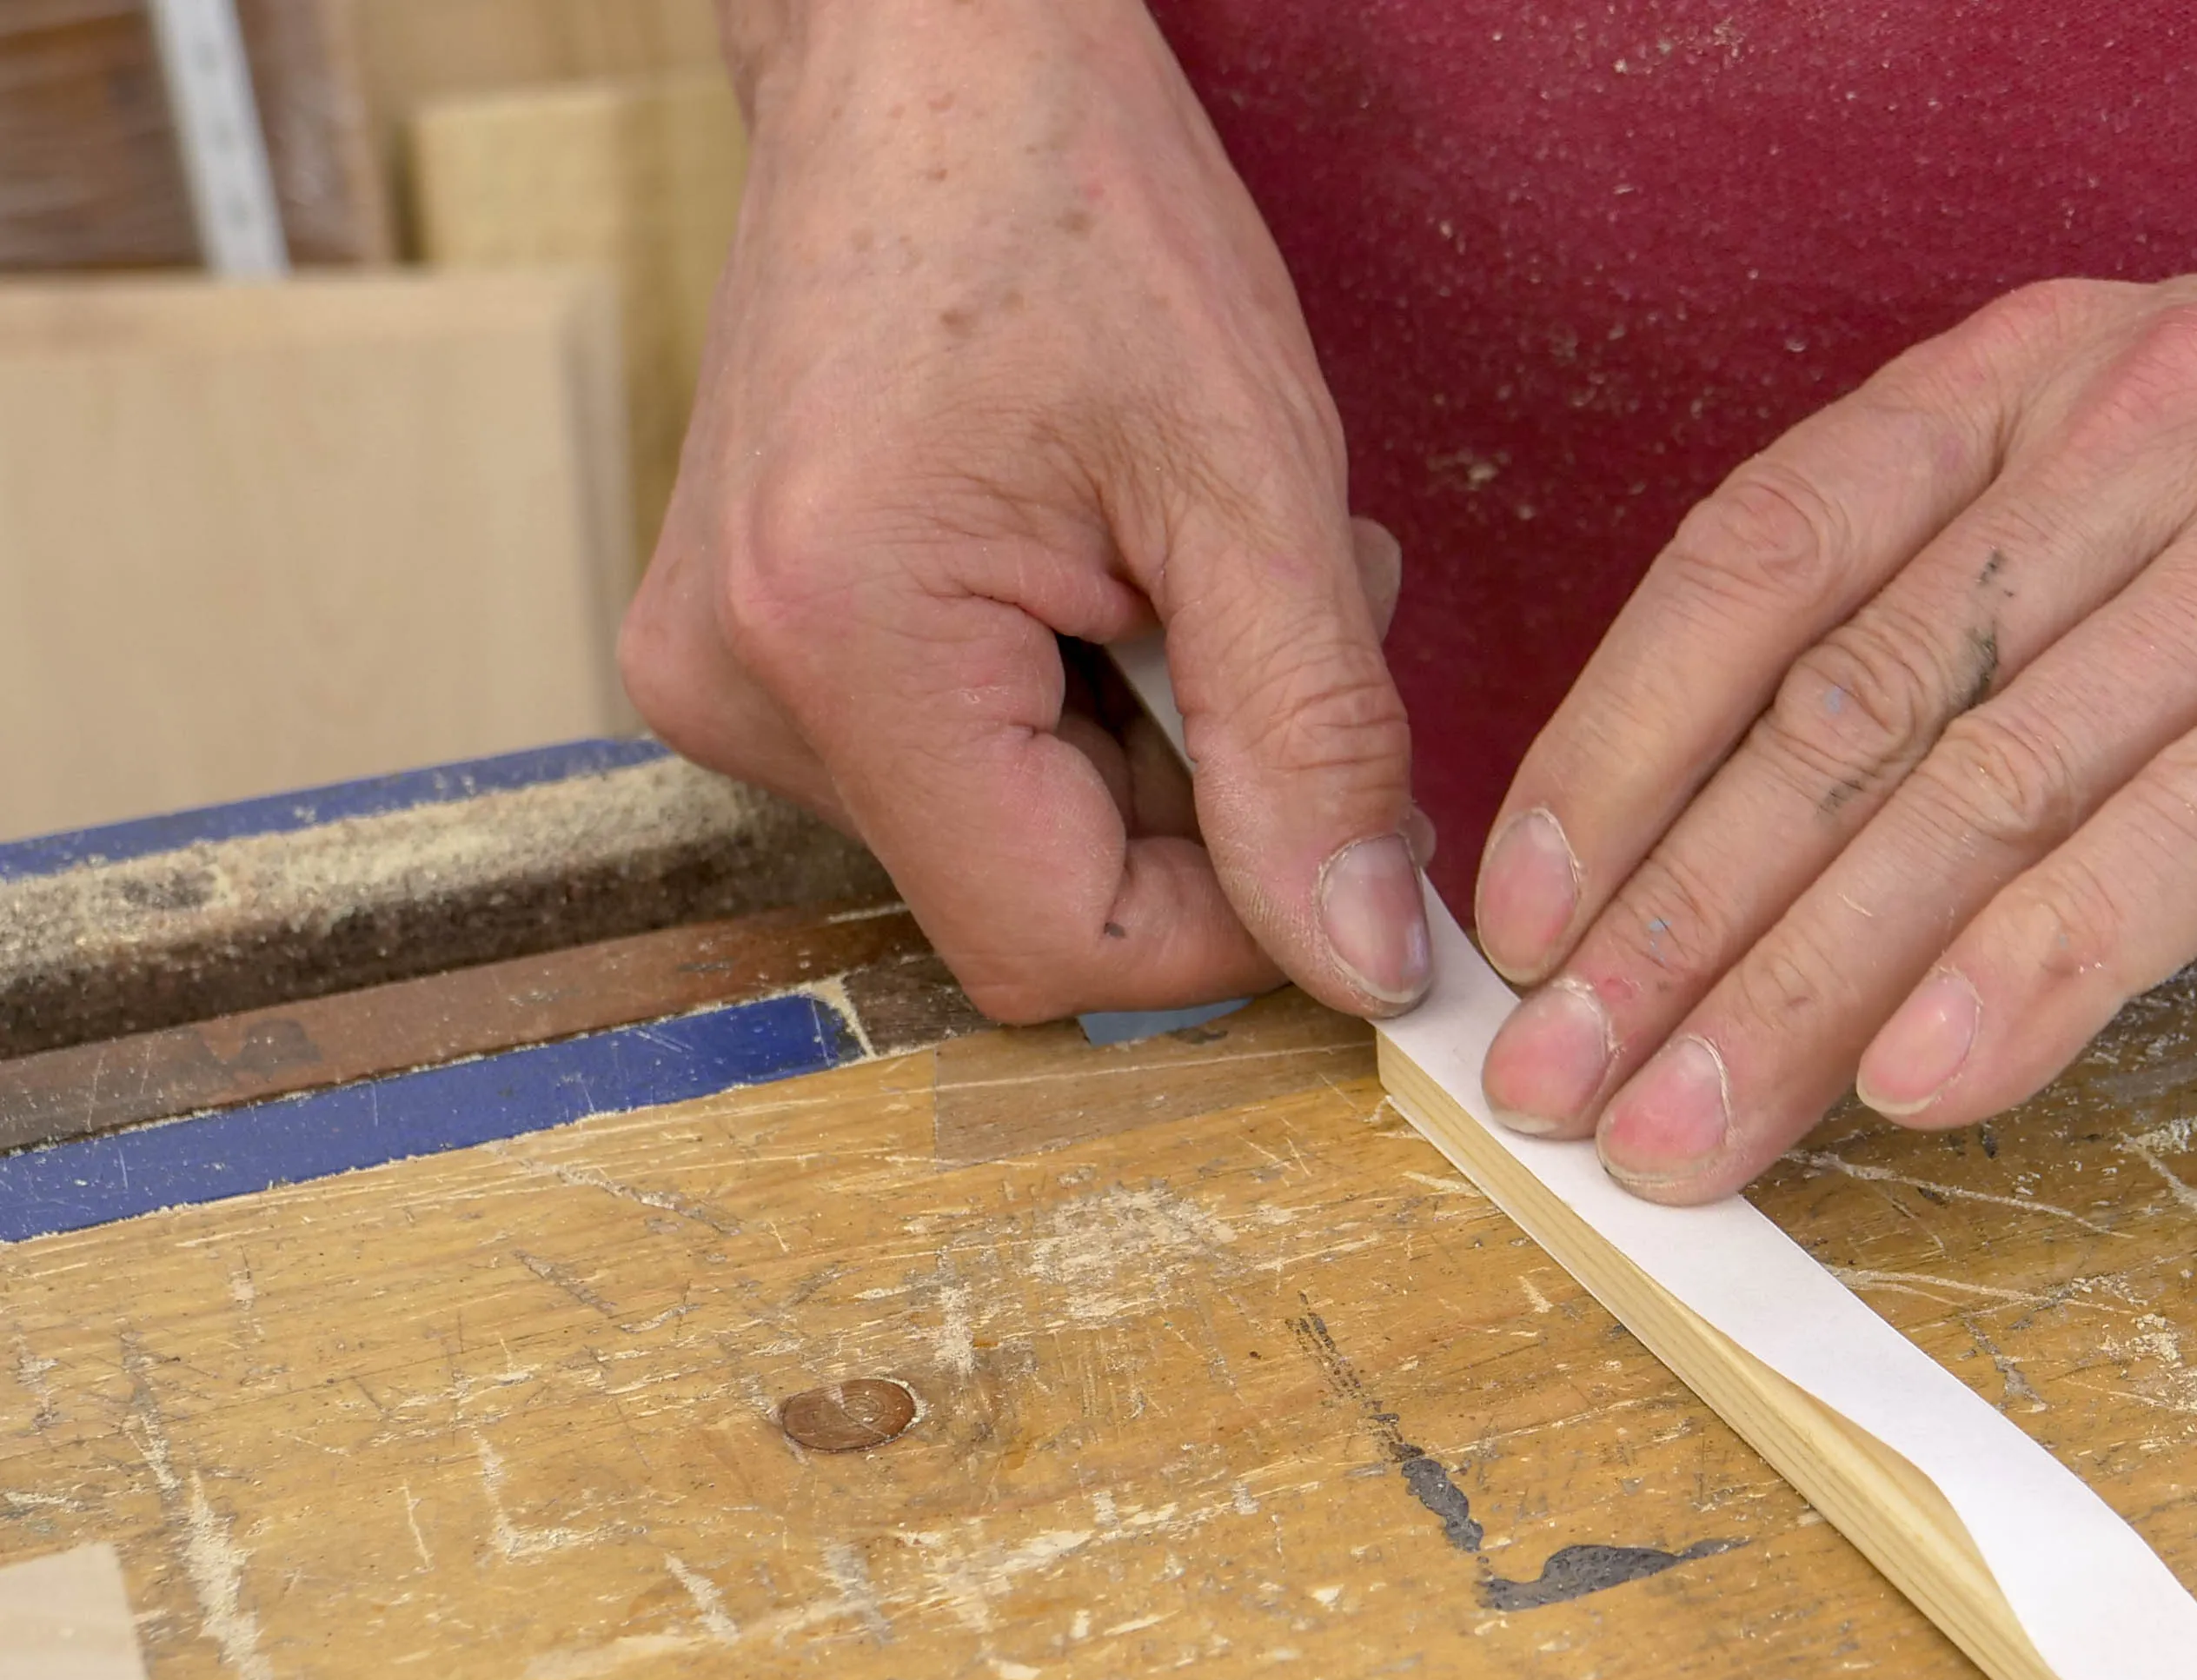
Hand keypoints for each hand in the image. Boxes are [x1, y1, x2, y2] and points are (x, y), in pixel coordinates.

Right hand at [621, 0, 1429, 1024]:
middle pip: (1033, 891)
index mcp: (839, 640)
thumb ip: (1315, 740)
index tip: (1352, 826)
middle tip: (1277, 601)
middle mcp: (737, 686)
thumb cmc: (1078, 207)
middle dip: (1204, 791)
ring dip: (1153, 734)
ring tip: (1187, 550)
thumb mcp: (1252, 478)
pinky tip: (1107, 559)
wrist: (926, 56)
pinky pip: (955, 761)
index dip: (1235, 923)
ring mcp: (722, 670)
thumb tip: (1365, 963)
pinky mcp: (748, 646)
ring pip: (1006, 831)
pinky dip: (1076, 697)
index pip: (1060, 945)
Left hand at [1469, 146, 2196, 1201]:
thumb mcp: (2157, 489)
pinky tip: (1934, 1078)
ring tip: (1696, 1127)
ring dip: (1814, 982)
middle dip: (1677, 921)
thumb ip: (1979, 622)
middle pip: (1852, 704)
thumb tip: (1759, 850)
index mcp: (2036, 375)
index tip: (1521, 920)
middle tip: (1559, 1085)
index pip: (1763, 560)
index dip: (1615, 749)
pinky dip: (2049, 964)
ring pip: (1997, 779)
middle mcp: (2141, 423)